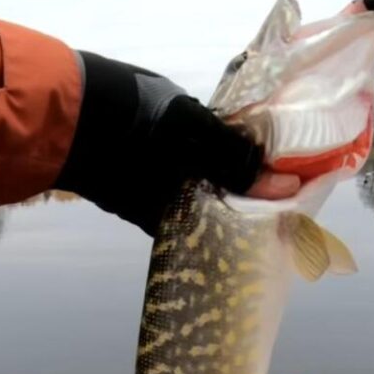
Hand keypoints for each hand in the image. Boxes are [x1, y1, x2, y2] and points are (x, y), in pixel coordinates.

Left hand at [53, 52, 298, 236]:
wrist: (76, 127)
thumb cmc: (140, 115)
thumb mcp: (195, 131)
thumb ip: (237, 161)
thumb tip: (290, 187)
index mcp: (201, 124)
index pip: (244, 151)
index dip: (268, 171)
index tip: (298, 193)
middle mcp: (186, 154)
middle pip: (227, 184)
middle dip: (250, 203)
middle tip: (286, 228)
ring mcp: (165, 183)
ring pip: (205, 209)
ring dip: (225, 225)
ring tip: (262, 248)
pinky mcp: (145, 210)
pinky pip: (176, 229)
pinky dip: (195, 242)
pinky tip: (222, 257)